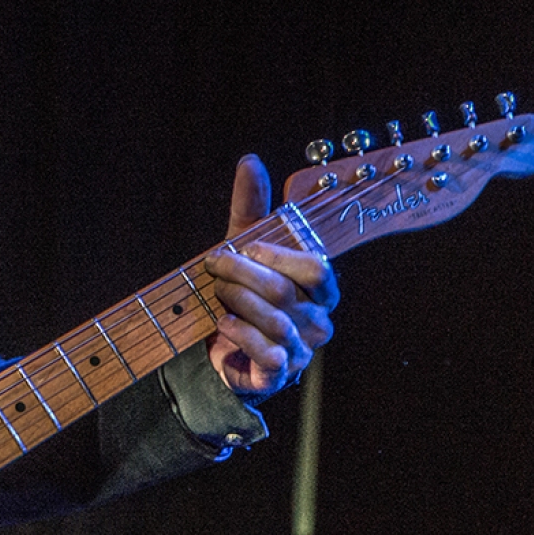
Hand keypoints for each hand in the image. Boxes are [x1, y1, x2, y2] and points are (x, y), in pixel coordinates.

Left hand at [204, 155, 337, 396]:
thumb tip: (250, 161)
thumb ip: (250, 206)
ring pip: (275, 321)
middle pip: (286, 291)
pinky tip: (222, 323)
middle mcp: (318, 319)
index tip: (245, 246)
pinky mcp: (280, 372)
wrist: (222, 346)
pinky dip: (240, 334)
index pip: (316, 269)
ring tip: (215, 294)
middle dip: (242, 274)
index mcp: (319, 289)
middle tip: (214, 265)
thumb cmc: (241, 291)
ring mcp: (302, 349)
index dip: (278, 256)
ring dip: (236, 302)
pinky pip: (268, 352)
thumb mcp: (242, 246)